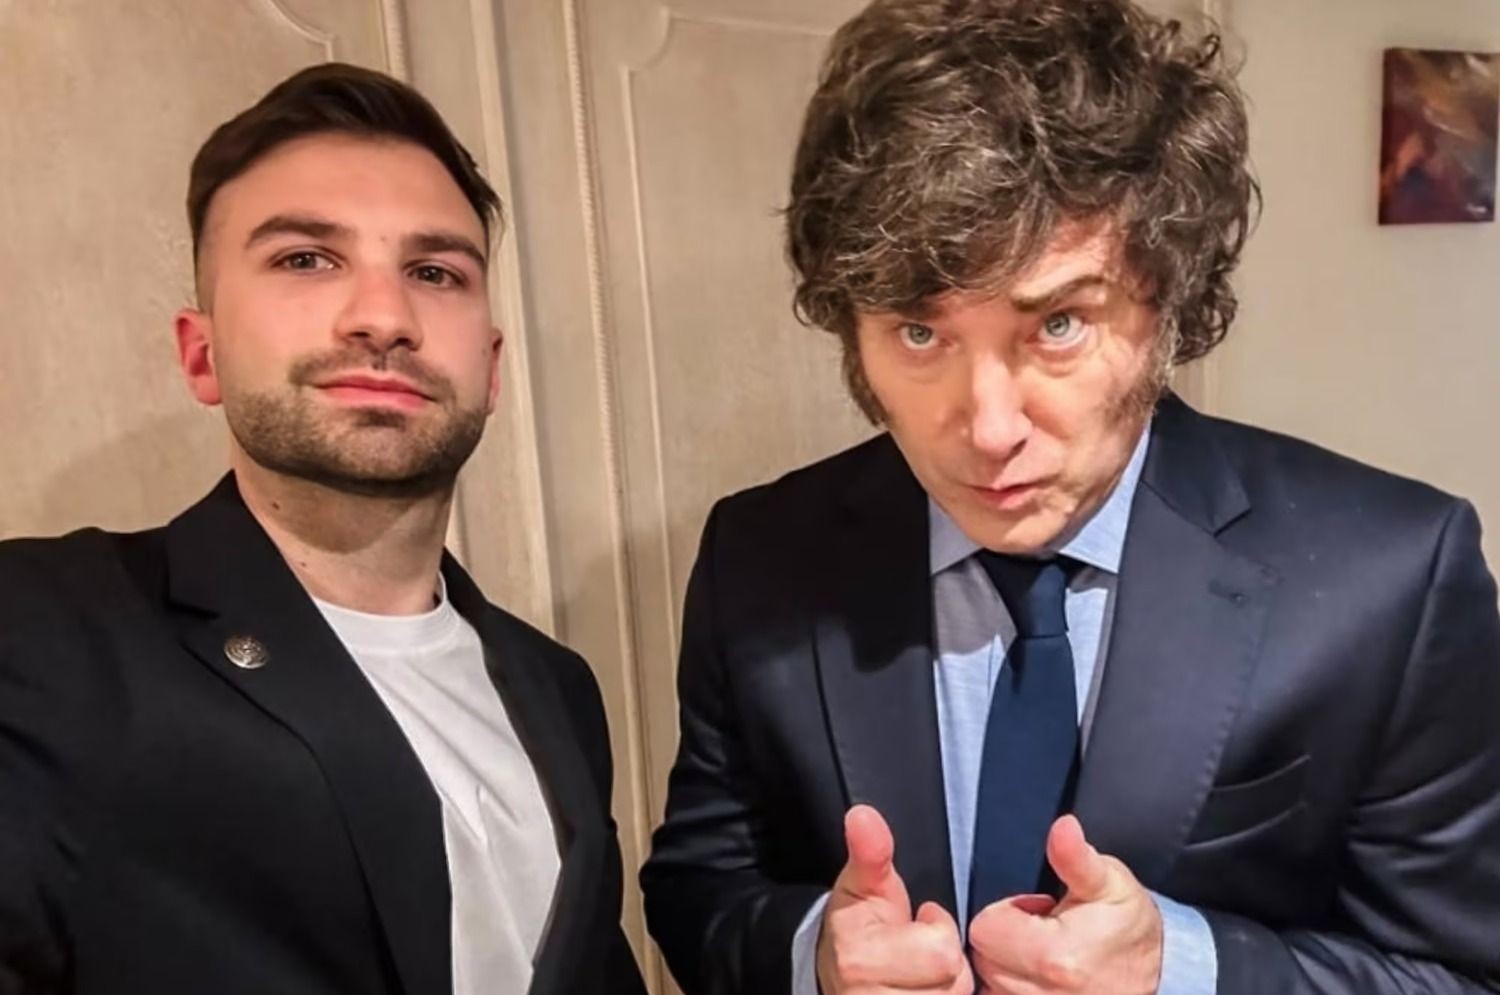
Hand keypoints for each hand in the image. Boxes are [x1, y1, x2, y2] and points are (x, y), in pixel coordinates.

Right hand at [816, 804, 972, 993]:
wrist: (837, 976)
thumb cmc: (858, 928)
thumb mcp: (862, 884)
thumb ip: (870, 851)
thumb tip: (863, 816)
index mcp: (860, 960)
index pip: (942, 952)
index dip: (936, 930)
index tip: (916, 924)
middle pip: (954, 983)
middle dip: (947, 965)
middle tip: (920, 954)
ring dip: (947, 989)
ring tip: (921, 977)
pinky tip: (927, 991)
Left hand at [968, 815, 1162, 993]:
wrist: (1162, 973)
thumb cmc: (1130, 927)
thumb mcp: (1108, 881)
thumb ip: (1074, 857)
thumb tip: (1063, 827)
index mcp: (1053, 956)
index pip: (985, 929)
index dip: (1005, 912)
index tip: (1035, 911)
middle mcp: (1043, 993)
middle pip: (983, 958)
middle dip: (1004, 938)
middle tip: (1041, 930)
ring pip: (990, 983)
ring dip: (1007, 965)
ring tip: (1043, 953)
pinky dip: (1013, 985)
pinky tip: (1038, 974)